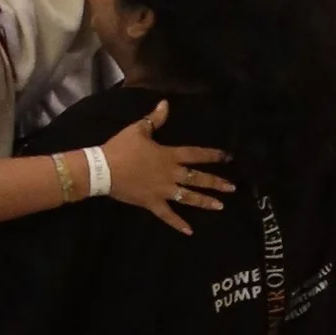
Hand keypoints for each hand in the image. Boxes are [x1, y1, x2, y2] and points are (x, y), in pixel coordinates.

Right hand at [103, 100, 231, 229]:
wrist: (103, 169)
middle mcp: (171, 174)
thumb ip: (155, 119)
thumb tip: (166, 103)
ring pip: (188, 198)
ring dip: (204, 202)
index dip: (213, 155)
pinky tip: (190, 231)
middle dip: (216, 183)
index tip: (228, 157)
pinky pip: (167, 215)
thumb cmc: (121, 148)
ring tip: (220, 206)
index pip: (196, 155)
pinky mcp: (152, 203)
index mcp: (169, 156)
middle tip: (232, 188)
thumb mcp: (138, 129)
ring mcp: (163, 191)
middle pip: (197, 179)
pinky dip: (178, 223)